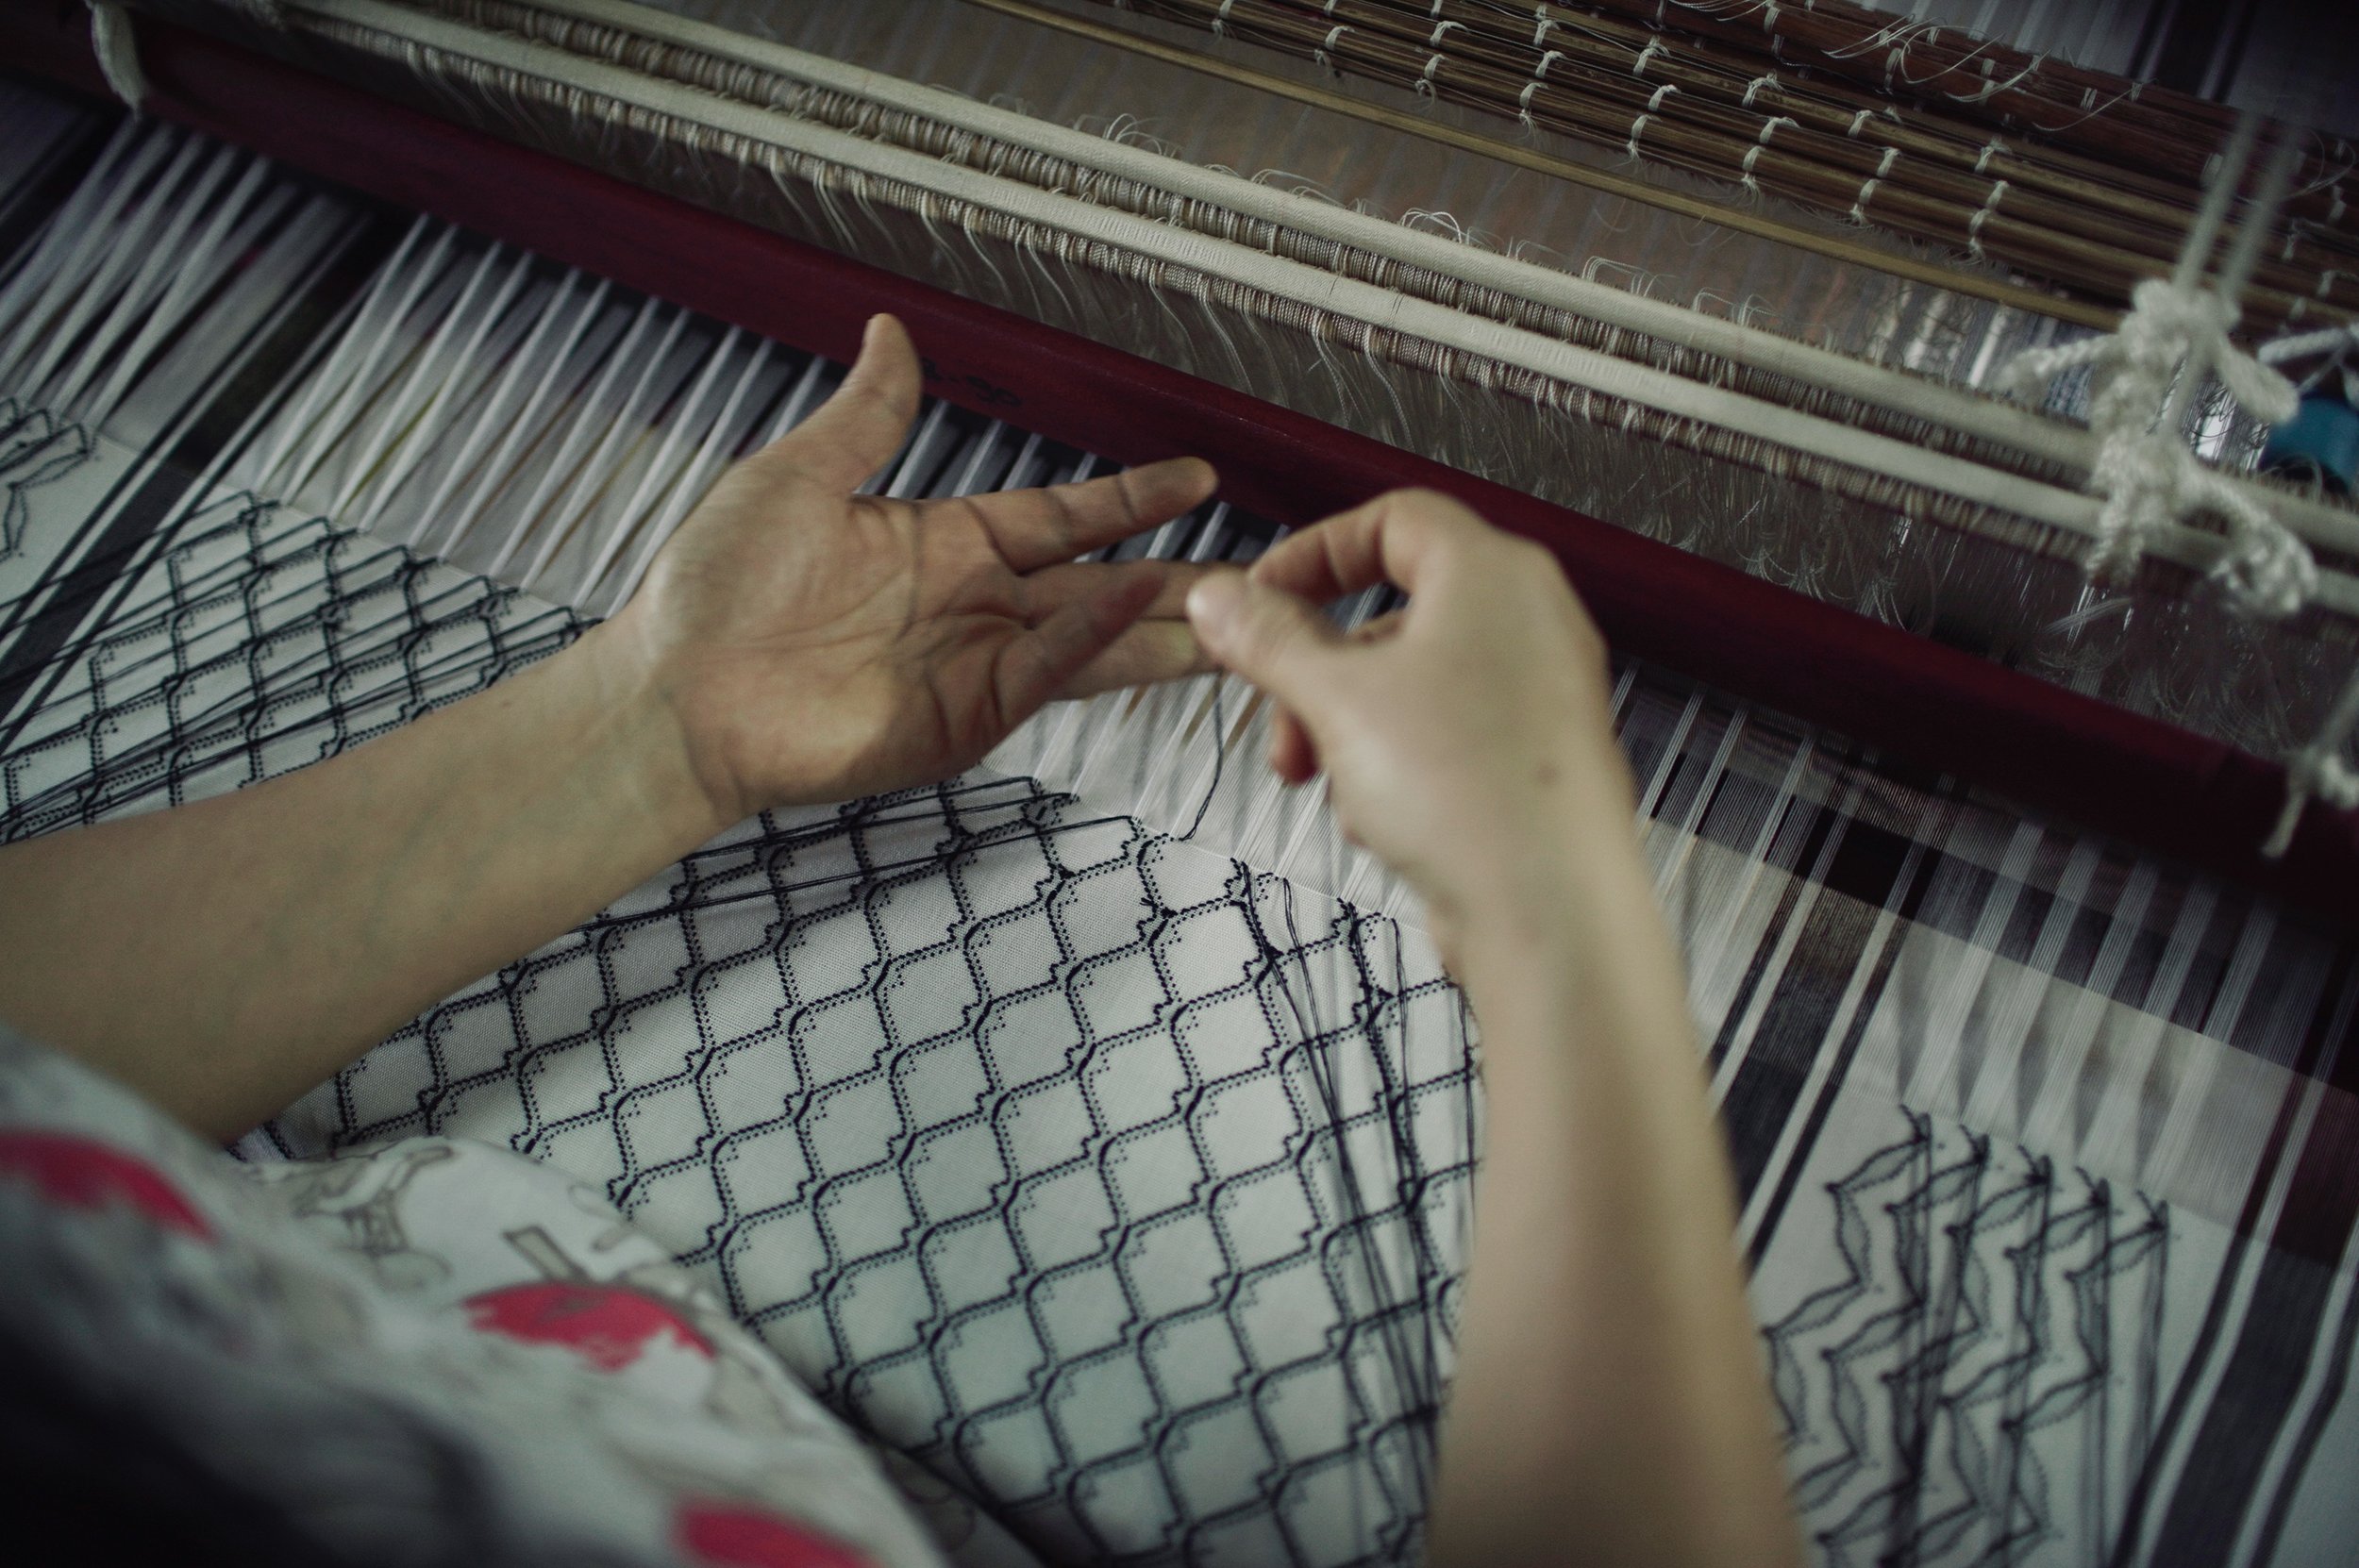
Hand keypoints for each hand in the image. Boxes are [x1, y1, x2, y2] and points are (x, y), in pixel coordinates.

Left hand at [602, 315, 1218, 820]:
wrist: (676, 690)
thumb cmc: (716, 588)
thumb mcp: (798, 476)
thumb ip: (867, 416)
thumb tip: (888, 334)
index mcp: (942, 544)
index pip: (1061, 517)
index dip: (1129, 500)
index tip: (1194, 480)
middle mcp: (971, 606)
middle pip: (1099, 585)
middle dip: (1177, 579)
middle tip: (1257, 570)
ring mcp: (972, 667)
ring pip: (1092, 641)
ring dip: (1165, 627)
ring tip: (1240, 615)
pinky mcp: (961, 720)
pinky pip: (1042, 673)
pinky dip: (1091, 642)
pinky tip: (1137, 610)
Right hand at [1183, 489, 1629, 956]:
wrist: (1547, 910)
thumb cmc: (1471, 793)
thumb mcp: (1335, 699)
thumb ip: (1268, 638)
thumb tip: (1224, 599)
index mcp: (1493, 574)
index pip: (1390, 519)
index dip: (1313, 554)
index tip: (1260, 599)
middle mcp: (1531, 622)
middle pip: (1397, 609)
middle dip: (1319, 667)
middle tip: (1280, 712)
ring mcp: (1542, 693)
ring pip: (1416, 680)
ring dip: (1348, 723)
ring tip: (1322, 777)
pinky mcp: (1538, 759)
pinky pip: (1449, 735)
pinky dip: (1398, 761)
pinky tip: (1377, 816)